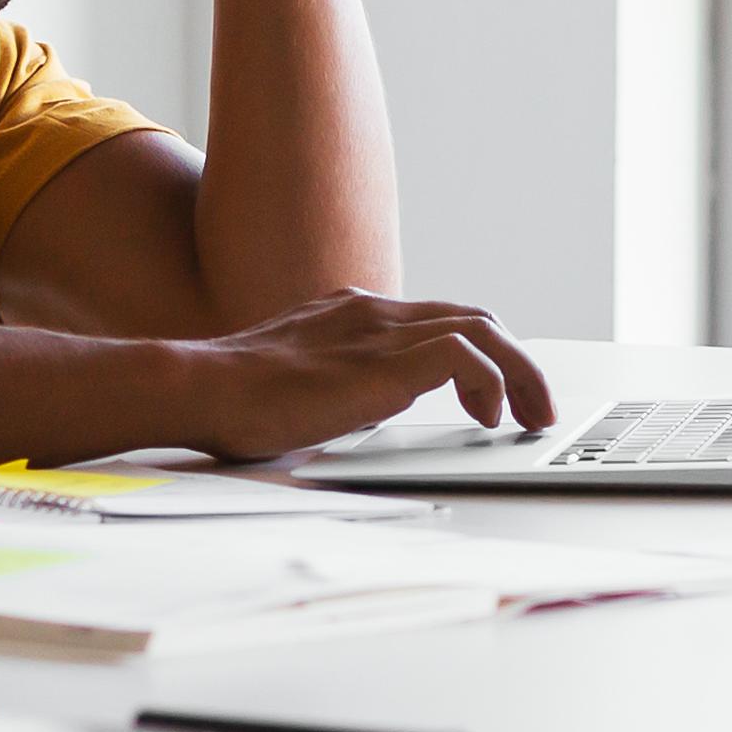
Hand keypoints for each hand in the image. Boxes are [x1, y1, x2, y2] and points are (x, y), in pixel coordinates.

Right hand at [154, 288, 553, 457]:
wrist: (199, 387)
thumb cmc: (233, 399)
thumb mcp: (301, 386)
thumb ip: (339, 387)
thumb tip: (363, 410)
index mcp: (354, 316)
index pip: (438, 320)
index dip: (480, 356)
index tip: (494, 397)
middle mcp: (374, 313)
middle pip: (473, 318)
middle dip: (516, 364)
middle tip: (532, 409)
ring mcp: (379, 332)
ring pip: (481, 329)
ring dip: (519, 374)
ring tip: (529, 417)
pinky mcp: (381, 362)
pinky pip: (463, 353)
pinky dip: (489, 381)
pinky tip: (486, 416)